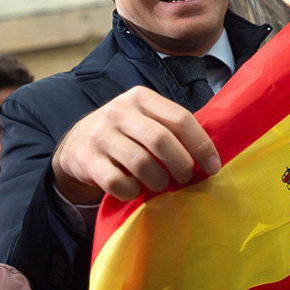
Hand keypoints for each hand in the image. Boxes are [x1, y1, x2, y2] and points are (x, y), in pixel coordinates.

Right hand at [51, 86, 220, 204]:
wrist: (77, 143)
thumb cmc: (125, 133)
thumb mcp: (145, 118)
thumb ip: (172, 128)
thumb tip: (210, 155)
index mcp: (141, 97)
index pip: (180, 118)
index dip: (201, 144)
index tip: (213, 166)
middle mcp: (119, 111)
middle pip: (161, 140)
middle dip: (181, 164)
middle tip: (185, 178)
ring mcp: (100, 134)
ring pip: (140, 163)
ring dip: (158, 180)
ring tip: (161, 184)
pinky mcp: (87, 159)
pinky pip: (117, 182)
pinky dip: (132, 191)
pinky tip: (135, 190)